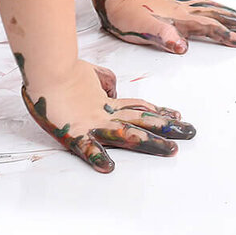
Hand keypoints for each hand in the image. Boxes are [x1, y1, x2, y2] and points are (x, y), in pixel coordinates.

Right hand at [20, 59, 194, 173]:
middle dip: (168, 128)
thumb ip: (104, 80)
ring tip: (171, 149)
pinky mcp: (74, 133)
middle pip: (142, 121)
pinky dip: (97, 157)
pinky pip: (87, 148)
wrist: (44, 68)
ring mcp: (92, 124)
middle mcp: (105, 114)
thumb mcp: (89, 72)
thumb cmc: (61, 69)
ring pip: (127, 135)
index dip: (159, 112)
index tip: (178, 116)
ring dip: (150, 143)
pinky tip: (109, 167)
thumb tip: (113, 90)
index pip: (139, 108)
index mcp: (106, 102)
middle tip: (191, 131)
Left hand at [90, 0, 235, 53]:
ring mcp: (179, 6)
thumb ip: (164, 36)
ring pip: (211, 8)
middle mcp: (182, 11)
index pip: (209, 28)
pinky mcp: (172, 4)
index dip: (227, 35)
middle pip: (217, 15)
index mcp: (179, 20)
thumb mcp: (142, 30)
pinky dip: (214, 6)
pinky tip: (215, 8)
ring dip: (229, 13)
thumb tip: (184, 47)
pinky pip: (201, 4)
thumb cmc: (126, 17)